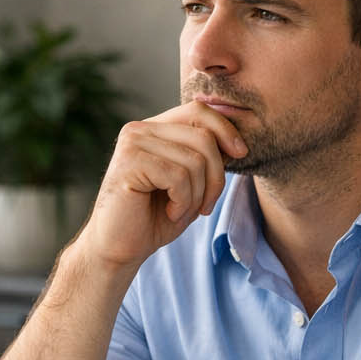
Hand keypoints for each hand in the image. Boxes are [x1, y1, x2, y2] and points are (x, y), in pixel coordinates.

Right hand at [75, 102, 246, 271]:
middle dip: (216, 176)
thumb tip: (236, 143)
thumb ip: (207, 159)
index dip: (226, 130)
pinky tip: (170, 212)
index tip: (241, 154)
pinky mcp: (129, 162)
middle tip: (205, 206)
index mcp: (154, 129)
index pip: (198, 111)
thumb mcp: (191, 184)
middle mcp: (140, 129)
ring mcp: (132, 143)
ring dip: (198, 195)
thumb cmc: (154, 218)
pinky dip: (183, 201)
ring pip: (195, 160)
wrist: (119, 248)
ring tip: (181, 211)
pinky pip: (179, 177)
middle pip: (203, 136)